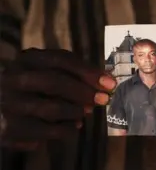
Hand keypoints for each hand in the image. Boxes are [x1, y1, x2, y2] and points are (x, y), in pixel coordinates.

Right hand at [0, 48, 116, 149]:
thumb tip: (106, 81)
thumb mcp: (46, 71)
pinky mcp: (8, 129)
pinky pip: (46, 131)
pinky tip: (74, 126)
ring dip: (76, 111)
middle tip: (103, 99)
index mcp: (27, 60)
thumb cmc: (32, 87)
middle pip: (54, 82)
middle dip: (84, 92)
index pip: (60, 60)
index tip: (110, 83)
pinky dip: (66, 129)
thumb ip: (73, 72)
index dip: (88, 71)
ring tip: (86, 112)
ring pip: (51, 108)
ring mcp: (8, 104)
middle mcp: (13, 79)